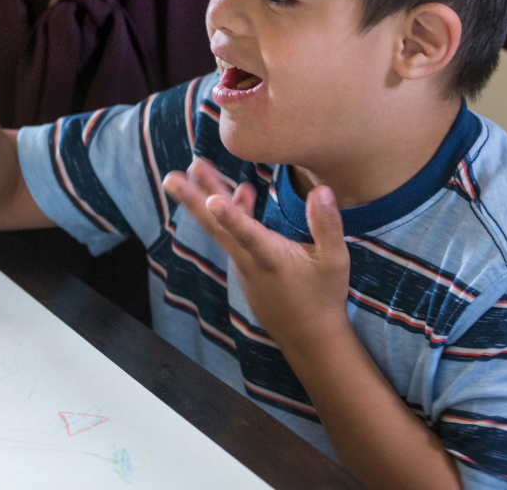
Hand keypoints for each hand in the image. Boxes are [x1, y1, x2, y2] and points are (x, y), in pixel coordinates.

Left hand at [163, 159, 350, 348]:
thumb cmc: (323, 297)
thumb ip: (327, 225)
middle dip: (192, 200)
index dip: (231, 216)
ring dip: (208, 197)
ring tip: (196, 168)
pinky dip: (230, 213)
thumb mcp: (335, 261)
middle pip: (216, 227)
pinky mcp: (243, 267)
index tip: (212, 199)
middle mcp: (249, 260)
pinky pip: (231, 236)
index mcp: (271, 257)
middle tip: (170, 178)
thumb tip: (321, 190)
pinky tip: (240, 192)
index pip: (248, 234)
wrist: (310, 338)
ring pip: (221, 227)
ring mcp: (242, 264)